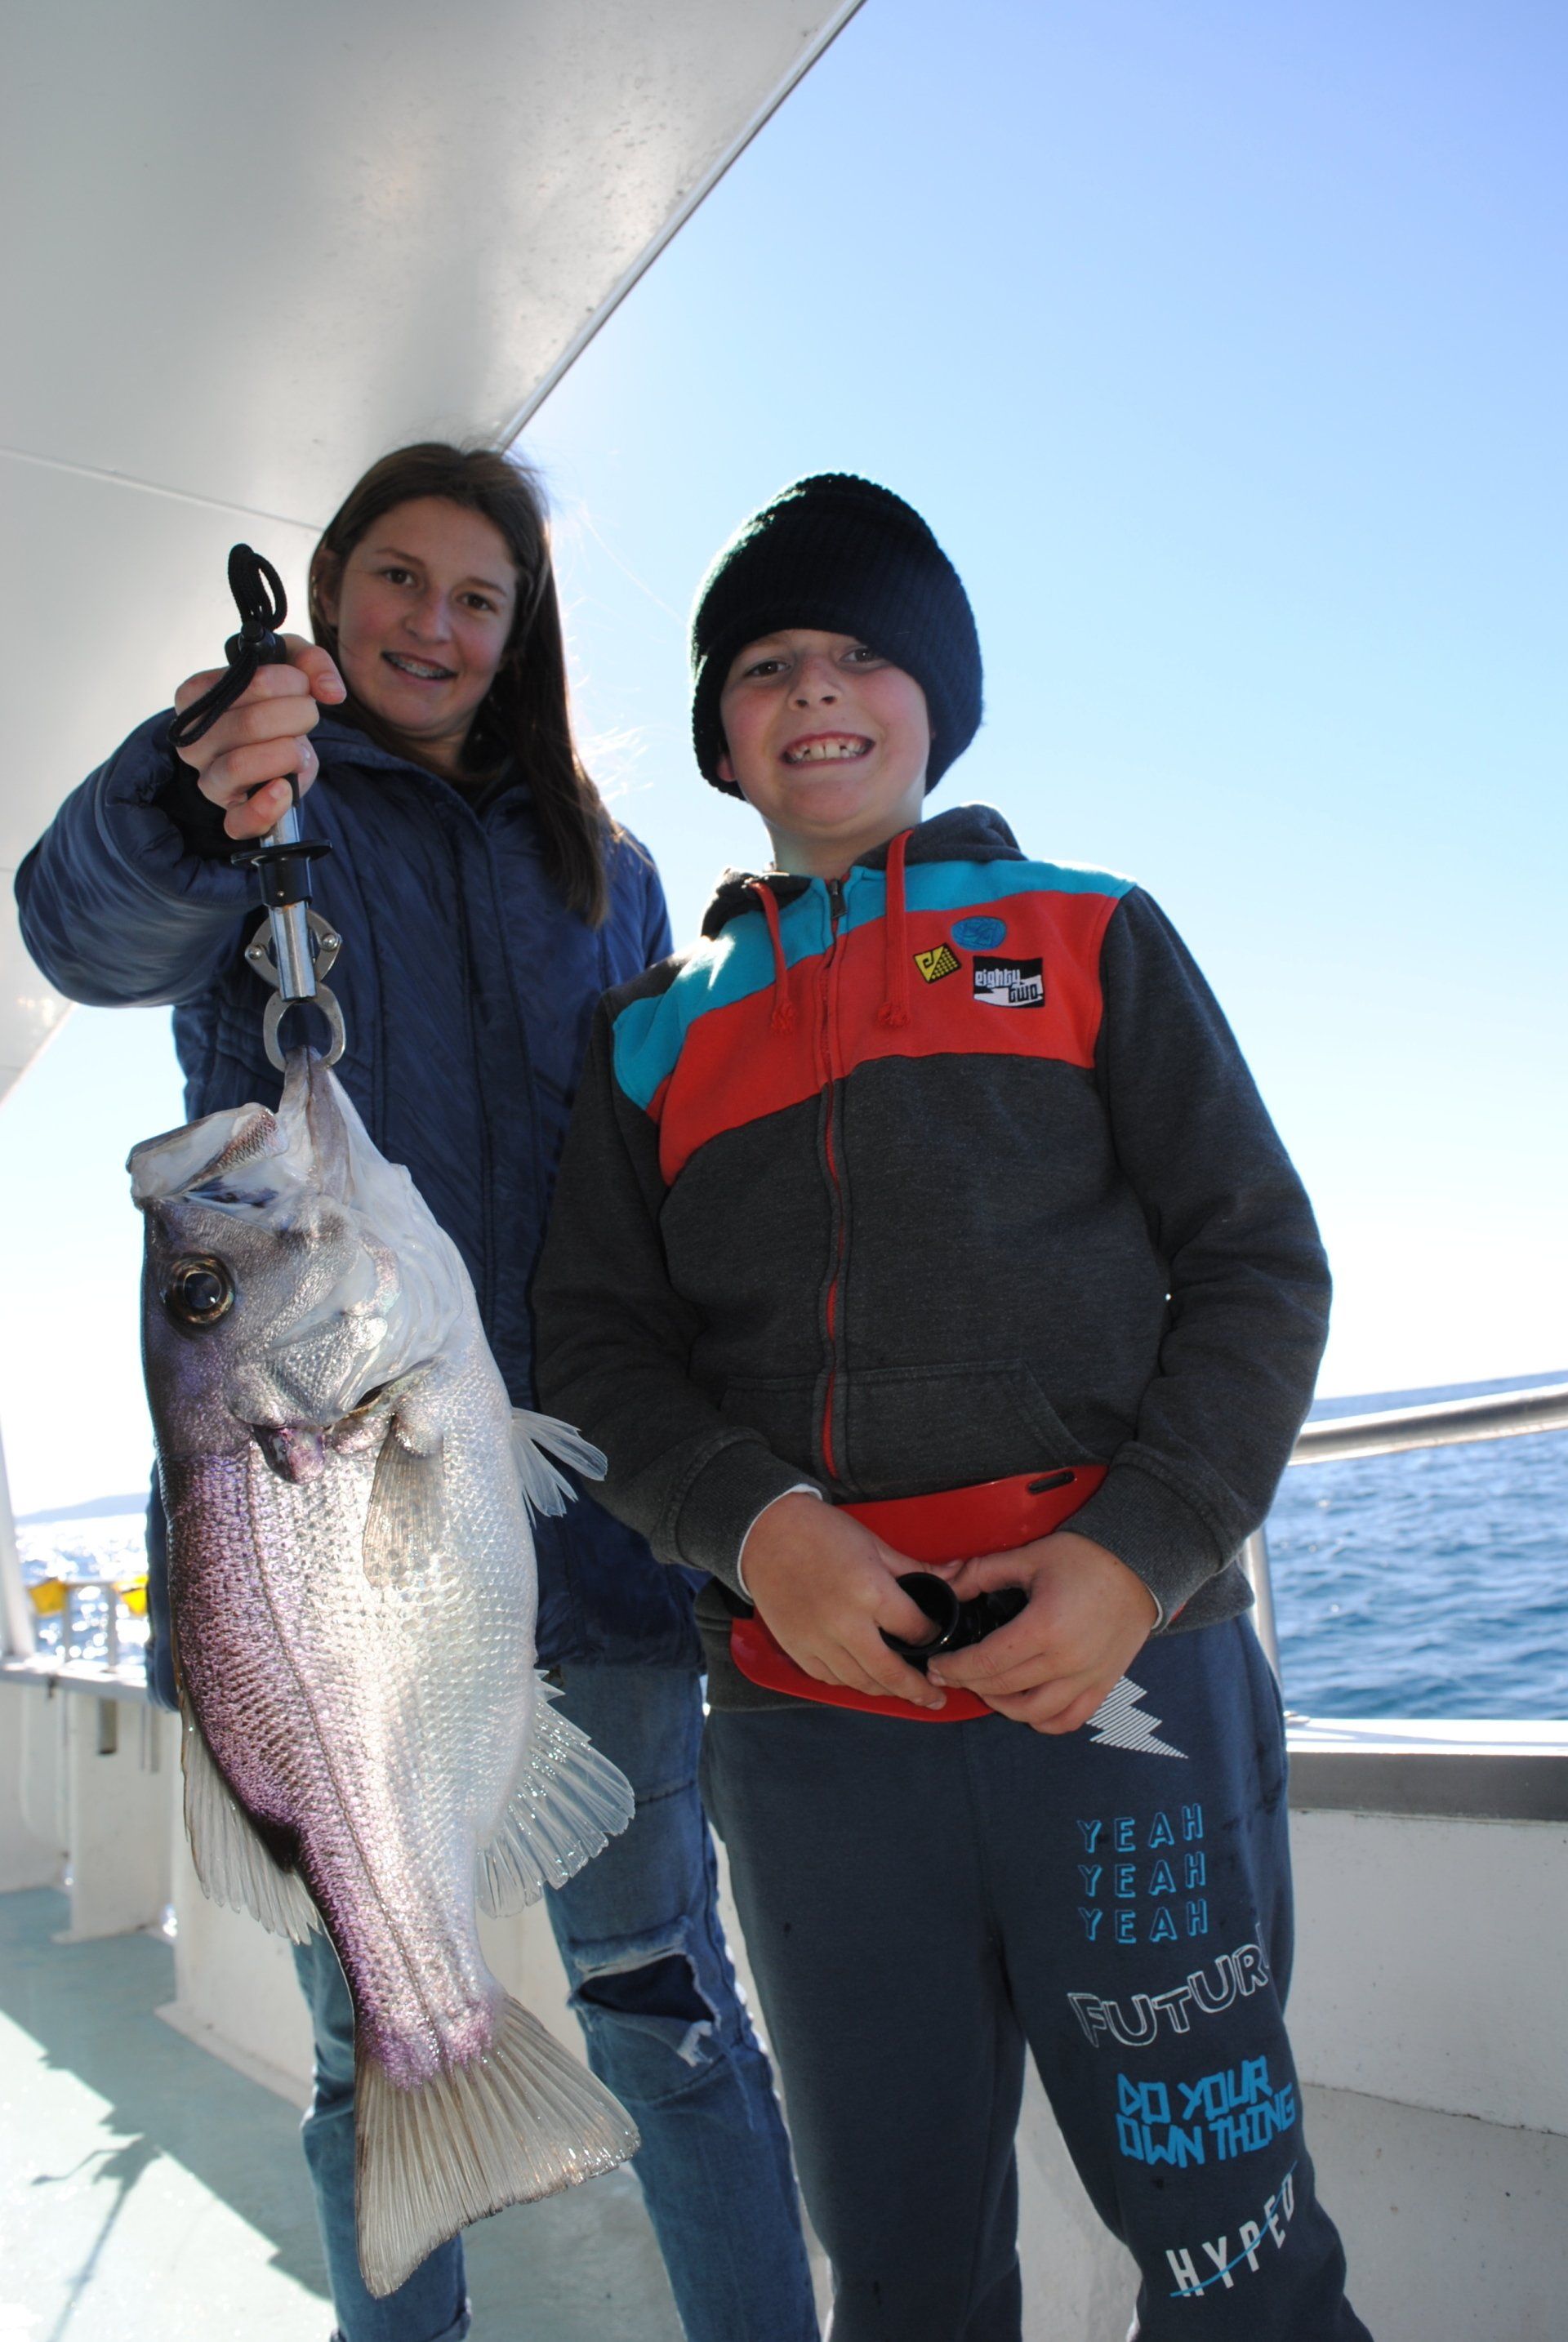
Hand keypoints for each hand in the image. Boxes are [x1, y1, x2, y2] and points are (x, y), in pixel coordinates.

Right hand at [171, 635, 345, 840]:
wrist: (277, 751)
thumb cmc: (274, 705)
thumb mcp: (290, 669)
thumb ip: (311, 662)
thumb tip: (331, 689)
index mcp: (195, 697)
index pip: (241, 682)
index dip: (287, 682)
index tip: (302, 686)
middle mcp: (193, 740)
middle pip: (250, 723)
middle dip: (297, 716)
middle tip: (307, 715)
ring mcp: (209, 780)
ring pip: (241, 765)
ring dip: (288, 753)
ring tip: (299, 748)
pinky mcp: (231, 815)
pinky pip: (239, 822)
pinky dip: (266, 808)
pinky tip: (285, 789)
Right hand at [739, 1493, 949, 1710]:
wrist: (766, 1532)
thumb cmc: (822, 1533)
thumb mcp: (875, 1545)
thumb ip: (917, 1569)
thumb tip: (956, 1577)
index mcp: (871, 1592)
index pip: (915, 1630)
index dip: (932, 1637)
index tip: (937, 1639)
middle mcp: (846, 1624)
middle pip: (890, 1673)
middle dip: (918, 1690)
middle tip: (935, 1698)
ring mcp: (818, 1640)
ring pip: (860, 1682)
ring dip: (885, 1691)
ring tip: (902, 1691)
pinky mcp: (797, 1648)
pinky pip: (830, 1679)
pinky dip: (850, 1682)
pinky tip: (864, 1678)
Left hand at [927, 1531, 1157, 1732]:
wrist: (1140, 1565)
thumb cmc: (1087, 1558)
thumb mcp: (1030, 1556)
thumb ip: (983, 1572)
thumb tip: (947, 1585)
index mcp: (1044, 1627)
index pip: (987, 1662)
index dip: (955, 1668)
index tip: (938, 1665)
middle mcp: (1067, 1660)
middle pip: (1004, 1689)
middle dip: (970, 1684)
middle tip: (952, 1674)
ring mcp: (1088, 1677)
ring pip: (1034, 1714)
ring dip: (1003, 1707)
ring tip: (986, 1689)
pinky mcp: (1104, 1685)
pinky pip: (1069, 1719)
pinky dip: (1043, 1720)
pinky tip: (1026, 1706)